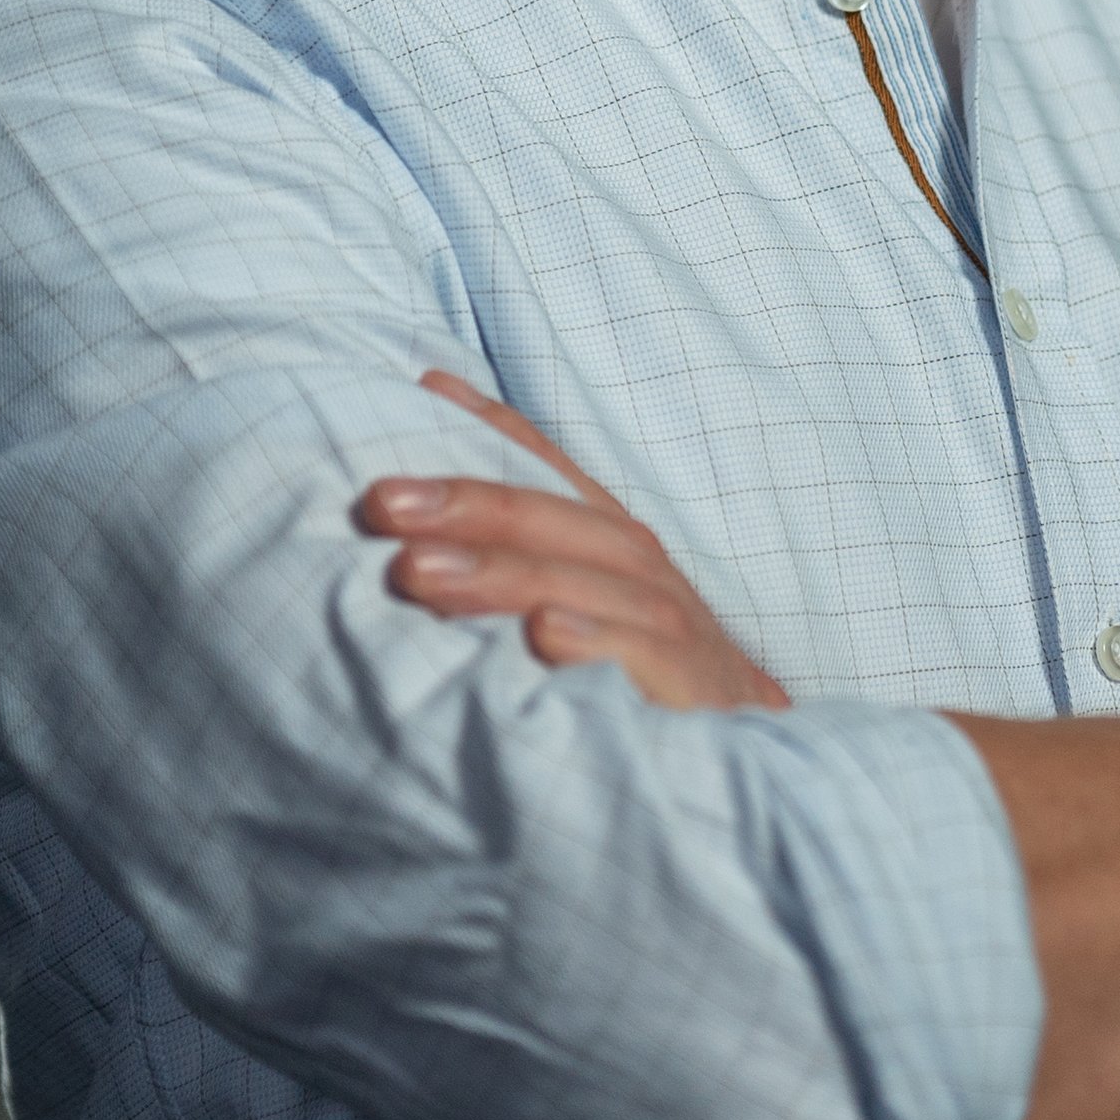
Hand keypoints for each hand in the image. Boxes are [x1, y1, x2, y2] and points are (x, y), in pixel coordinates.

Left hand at [357, 371, 789, 712]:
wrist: (739, 726)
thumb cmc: (642, 659)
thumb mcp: (581, 600)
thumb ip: (511, 563)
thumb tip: (409, 538)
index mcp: (602, 533)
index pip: (539, 462)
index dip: (482, 423)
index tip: (415, 393)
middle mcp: (632, 560)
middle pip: (542, 514)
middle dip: (460, 503)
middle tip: (380, 503)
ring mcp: (661, 615)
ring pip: (574, 579)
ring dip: (495, 572)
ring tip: (416, 571)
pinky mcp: (685, 676)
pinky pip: (636, 653)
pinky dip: (591, 639)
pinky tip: (542, 634)